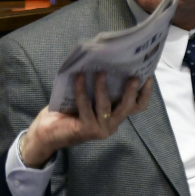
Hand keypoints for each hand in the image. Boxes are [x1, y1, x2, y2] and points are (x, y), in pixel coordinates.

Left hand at [20, 72, 152, 167]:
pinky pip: (86, 106)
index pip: (137, 107)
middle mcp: (111, 125)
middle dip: (131, 91)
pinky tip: (79, 78)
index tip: (147, 76)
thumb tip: (106, 62)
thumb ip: (99, 87)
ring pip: (106, 106)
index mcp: (114, 116)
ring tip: (100, 72)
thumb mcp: (88, 97)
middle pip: (128, 108)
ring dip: (102, 87)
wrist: (47, 133)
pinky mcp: (87, 129)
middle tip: (132, 76)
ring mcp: (100, 129)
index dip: (144, 93)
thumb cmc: (67, 111)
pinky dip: (82, 91)